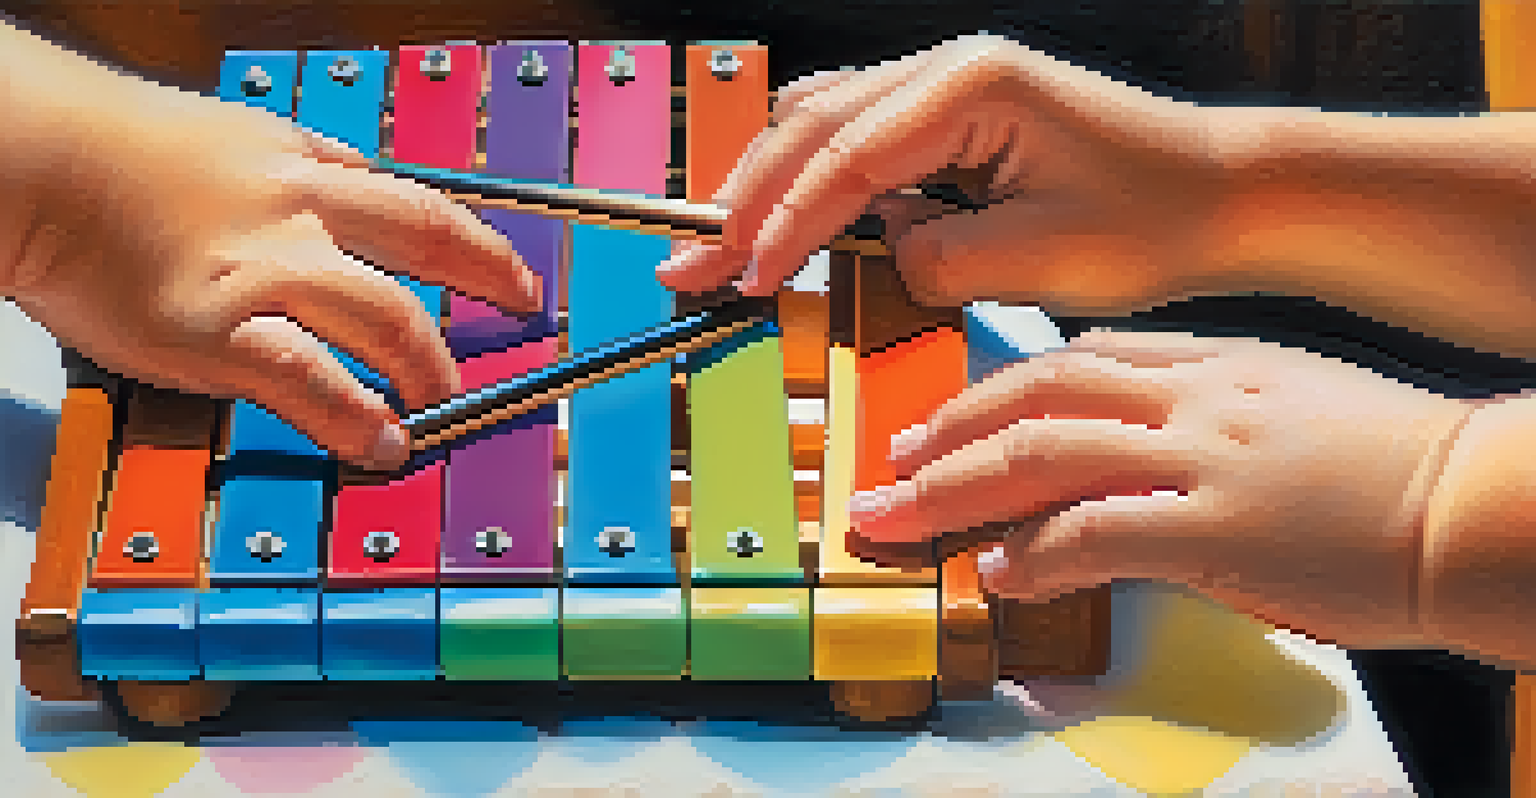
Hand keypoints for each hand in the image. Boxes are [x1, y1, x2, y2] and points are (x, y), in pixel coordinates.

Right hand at [1, 26, 539, 468]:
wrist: (29, 158)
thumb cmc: (108, 150)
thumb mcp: (226, 139)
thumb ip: (288, 171)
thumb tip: (330, 190)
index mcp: (301, 165)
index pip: (410, 201)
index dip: (472, 239)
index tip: (502, 265)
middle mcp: (300, 211)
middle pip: (431, 239)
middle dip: (491, 276)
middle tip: (521, 306)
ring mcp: (267, 271)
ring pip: (390, 318)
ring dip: (431, 365)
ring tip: (442, 398)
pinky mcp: (220, 329)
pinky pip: (314, 381)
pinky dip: (359, 417)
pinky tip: (382, 441)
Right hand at [657, 34, 1235, 311]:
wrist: (1224, 196)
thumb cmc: (1154, 218)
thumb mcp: (1036, 258)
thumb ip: (934, 259)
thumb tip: (883, 253)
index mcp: (971, 86)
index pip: (845, 157)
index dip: (784, 222)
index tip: (743, 277)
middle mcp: (951, 69)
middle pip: (811, 125)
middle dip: (748, 199)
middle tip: (692, 261)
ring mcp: (950, 85)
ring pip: (824, 124)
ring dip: (771, 186)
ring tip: (723, 244)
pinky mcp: (955, 116)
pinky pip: (860, 139)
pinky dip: (815, 182)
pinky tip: (789, 222)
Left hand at [848, 330, 1474, 649]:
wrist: (1479, 501)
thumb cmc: (1392, 465)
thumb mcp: (1290, 405)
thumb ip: (1206, 413)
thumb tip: (1133, 452)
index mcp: (1211, 362)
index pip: (1075, 361)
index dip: (995, 392)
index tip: (948, 421)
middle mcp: (1196, 395)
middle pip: (1037, 393)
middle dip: (949, 431)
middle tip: (892, 463)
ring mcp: (1206, 456)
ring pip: (1045, 452)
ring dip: (956, 487)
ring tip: (901, 517)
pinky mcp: (1221, 527)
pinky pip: (1098, 531)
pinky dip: (1035, 554)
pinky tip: (997, 572)